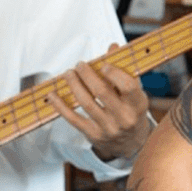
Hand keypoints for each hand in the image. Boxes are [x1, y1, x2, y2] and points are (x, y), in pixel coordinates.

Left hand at [47, 45, 153, 160]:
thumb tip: (112, 47)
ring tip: (68, 74)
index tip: (103, 65)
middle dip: (87, 75)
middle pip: (102, 92)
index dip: (114, 74)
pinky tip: (53, 96)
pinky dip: (61, 106)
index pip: (128, 86)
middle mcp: (124, 118)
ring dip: (74, 85)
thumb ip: (124, 70)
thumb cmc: (131, 111)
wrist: (131, 143)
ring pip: (86, 103)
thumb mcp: (134, 93)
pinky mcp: (93, 135)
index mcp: (138, 104)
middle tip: (79, 65)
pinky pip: (73, 119)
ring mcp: (108, 128)